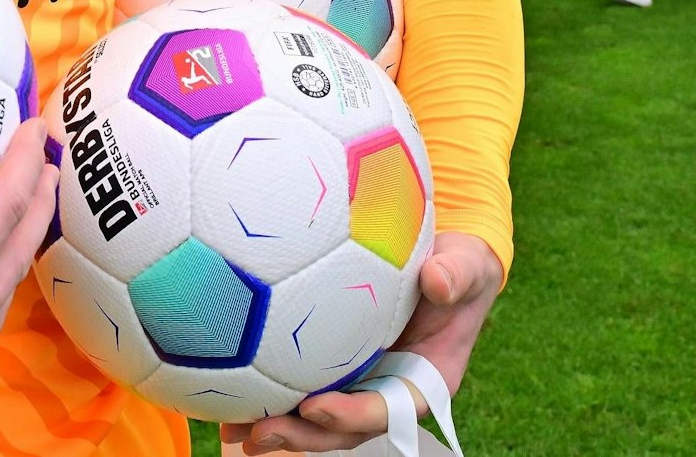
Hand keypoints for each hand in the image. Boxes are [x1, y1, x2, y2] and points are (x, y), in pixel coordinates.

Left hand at [222, 233, 503, 453]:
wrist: (444, 260)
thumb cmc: (459, 265)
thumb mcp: (468, 266)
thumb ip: (457, 275)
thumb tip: (437, 279)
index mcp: (424, 379)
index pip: (390, 408)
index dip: (354, 415)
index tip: (317, 407)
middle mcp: (388, 387)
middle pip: (345, 426)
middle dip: (304, 435)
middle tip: (260, 432)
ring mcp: (360, 379)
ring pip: (317, 413)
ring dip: (278, 426)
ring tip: (232, 430)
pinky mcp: (335, 363)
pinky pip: (301, 381)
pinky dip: (268, 389)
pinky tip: (227, 388)